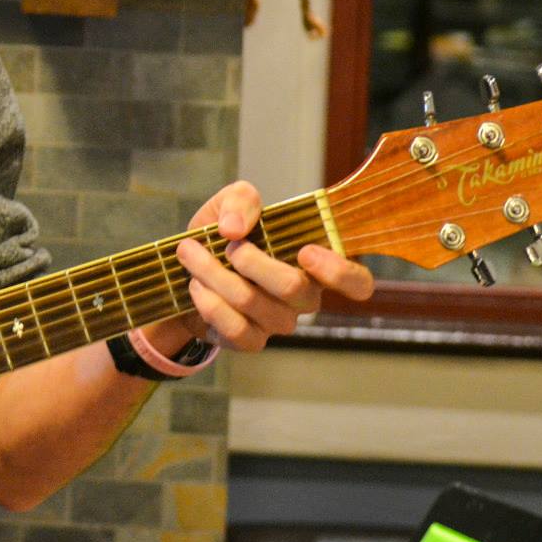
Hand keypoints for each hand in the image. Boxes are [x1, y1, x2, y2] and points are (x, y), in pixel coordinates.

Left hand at [140, 180, 374, 356]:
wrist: (184, 270)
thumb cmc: (222, 235)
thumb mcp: (230, 203)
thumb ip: (241, 200)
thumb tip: (236, 228)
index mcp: (315, 264)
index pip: (357, 282)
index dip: (339, 272)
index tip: (305, 251)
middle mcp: (304, 298)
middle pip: (294, 288)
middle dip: (251, 261)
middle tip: (227, 245)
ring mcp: (278, 322)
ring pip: (252, 303)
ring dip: (214, 274)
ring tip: (191, 254)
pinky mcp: (251, 341)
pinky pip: (235, 329)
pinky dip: (208, 302)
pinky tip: (196, 285)